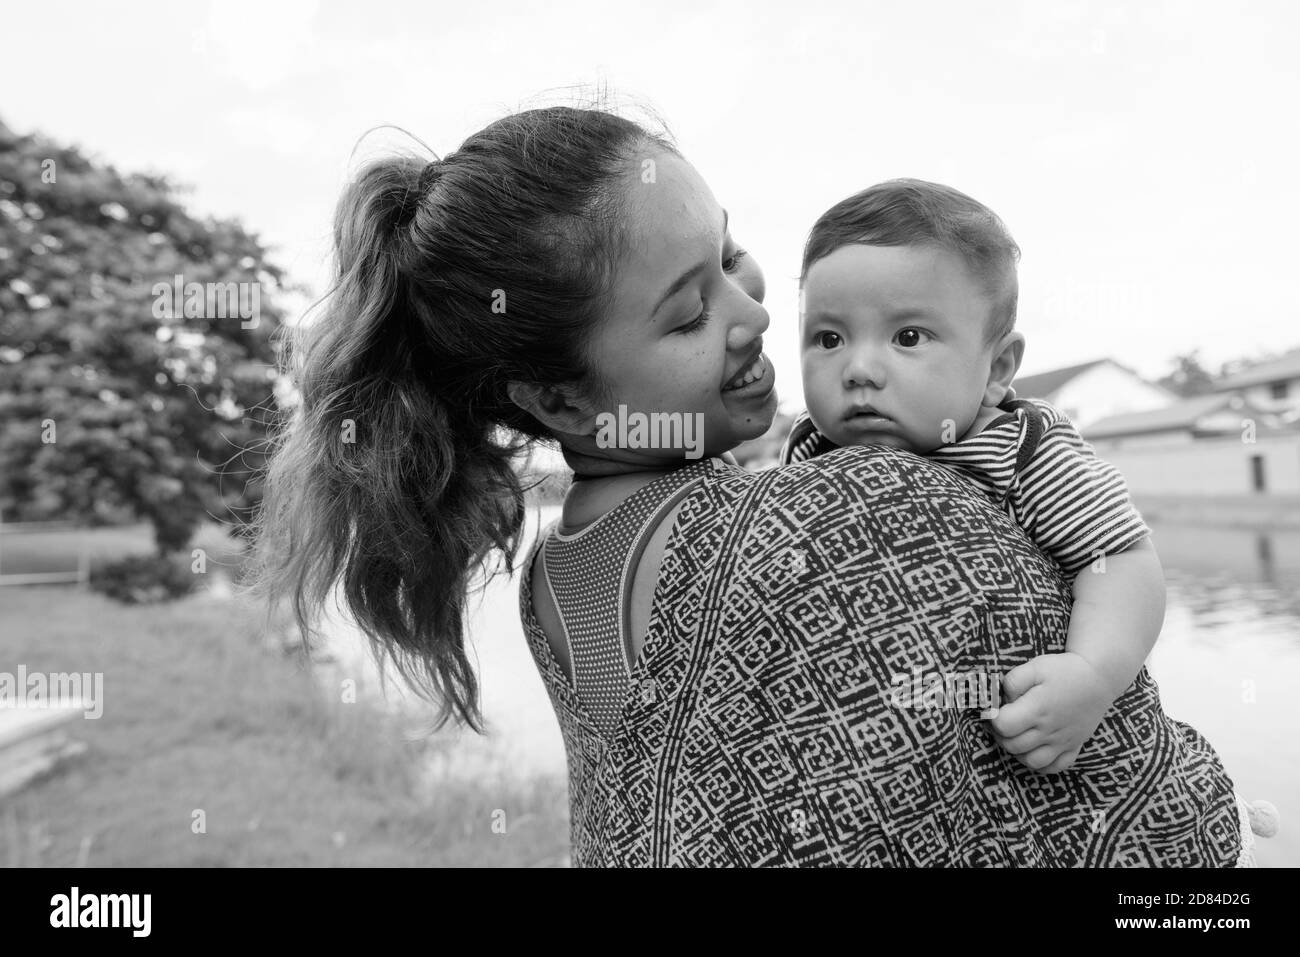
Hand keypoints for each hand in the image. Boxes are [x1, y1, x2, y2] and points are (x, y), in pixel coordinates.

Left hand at [981, 653, 1111, 772]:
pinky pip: (1055, 767)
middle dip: (1000, 735)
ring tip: (1016, 735)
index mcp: (1038, 709)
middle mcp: (1049, 729)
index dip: (993, 718)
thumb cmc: (1063, 671)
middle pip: (1013, 745)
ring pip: (1032, 761)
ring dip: (1018, 752)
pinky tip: (1034, 749)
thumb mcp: (1035, 666)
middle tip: (1003, 720)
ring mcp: (1063, 741)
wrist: (1098, 678)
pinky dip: (1041, 764)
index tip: (995, 709)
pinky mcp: (1074, 747)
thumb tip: (1001, 700)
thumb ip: (1013, 682)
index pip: (1003, 726)